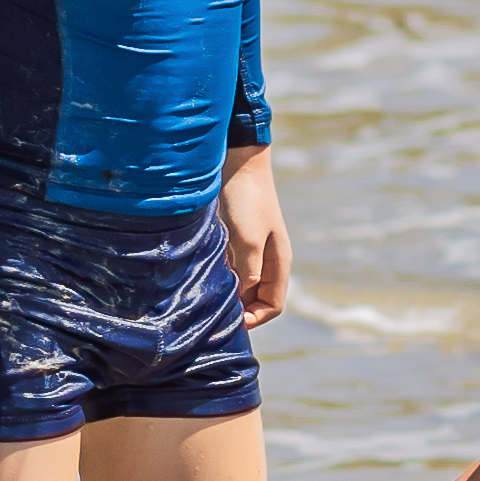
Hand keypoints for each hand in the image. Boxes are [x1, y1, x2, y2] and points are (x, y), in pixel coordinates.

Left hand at [218, 145, 292, 327]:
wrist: (236, 160)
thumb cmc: (246, 200)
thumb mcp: (247, 241)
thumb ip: (248, 273)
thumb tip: (241, 297)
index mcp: (278, 262)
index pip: (273, 305)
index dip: (254, 318)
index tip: (229, 320)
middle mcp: (266, 260)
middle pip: (254, 299)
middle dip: (237, 307)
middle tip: (211, 308)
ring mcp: (249, 250)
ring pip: (239, 285)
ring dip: (225, 292)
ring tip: (204, 291)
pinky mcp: (232, 240)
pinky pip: (227, 268)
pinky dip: (217, 276)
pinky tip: (201, 273)